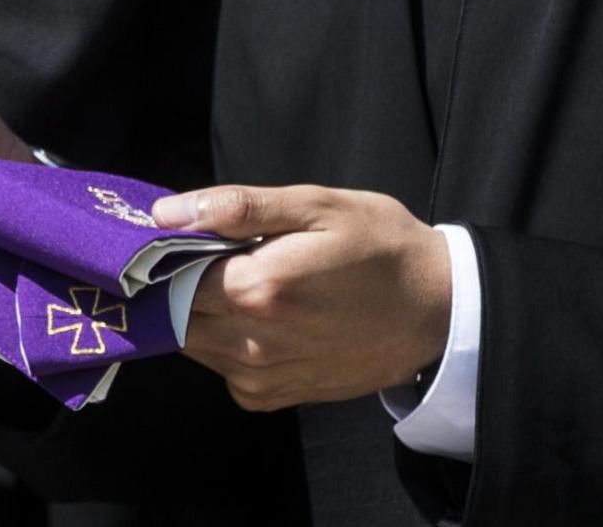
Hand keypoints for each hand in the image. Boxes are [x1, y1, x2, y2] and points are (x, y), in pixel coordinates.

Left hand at [158, 184, 452, 411]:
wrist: (438, 309)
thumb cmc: (379, 246)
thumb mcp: (315, 205)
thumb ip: (236, 208)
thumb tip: (164, 213)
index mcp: (255, 288)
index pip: (169, 273)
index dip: (164, 252)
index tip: (172, 236)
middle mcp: (252, 342)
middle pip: (174, 313)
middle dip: (174, 285)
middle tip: (204, 255)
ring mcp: (263, 376)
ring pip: (194, 344)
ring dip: (200, 314)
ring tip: (239, 282)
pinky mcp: (277, 396)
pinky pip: (224, 370)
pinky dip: (226, 343)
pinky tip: (259, 318)